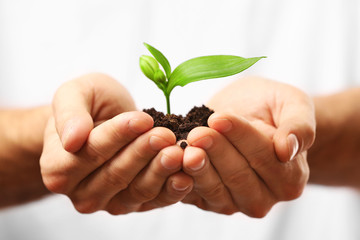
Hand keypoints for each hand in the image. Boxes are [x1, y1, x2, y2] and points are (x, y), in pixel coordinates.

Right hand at [40, 73, 192, 213]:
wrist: (102, 119)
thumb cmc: (87, 106)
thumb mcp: (73, 95)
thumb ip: (69, 114)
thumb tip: (73, 139)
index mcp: (58, 168)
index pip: (90, 154)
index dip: (118, 136)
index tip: (143, 119)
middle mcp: (82, 193)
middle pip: (116, 175)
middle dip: (144, 153)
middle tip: (166, 135)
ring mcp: (110, 202)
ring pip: (138, 190)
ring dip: (160, 171)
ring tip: (178, 151)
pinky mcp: (136, 203)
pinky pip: (155, 200)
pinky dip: (172, 189)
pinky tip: (186, 175)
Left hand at [181, 76, 314, 216]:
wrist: (251, 115)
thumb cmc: (273, 109)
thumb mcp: (294, 105)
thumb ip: (299, 126)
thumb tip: (287, 148)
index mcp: (289, 177)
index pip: (264, 157)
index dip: (240, 137)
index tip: (218, 118)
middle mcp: (264, 197)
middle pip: (239, 177)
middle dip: (216, 152)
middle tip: (197, 133)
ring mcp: (234, 202)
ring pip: (215, 190)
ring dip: (198, 169)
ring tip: (184, 147)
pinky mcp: (208, 201)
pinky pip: (194, 195)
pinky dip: (181, 180)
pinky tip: (172, 161)